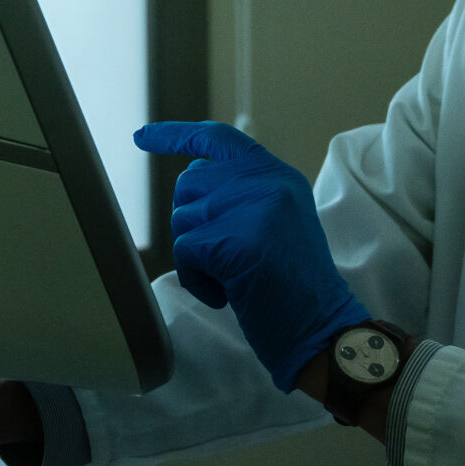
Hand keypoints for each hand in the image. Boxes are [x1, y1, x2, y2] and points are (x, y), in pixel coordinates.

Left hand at [134, 120, 371, 391]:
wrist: (322, 329)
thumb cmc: (294, 288)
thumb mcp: (276, 223)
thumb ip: (241, 195)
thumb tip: (191, 176)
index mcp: (278, 175)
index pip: (218, 139)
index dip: (175, 136)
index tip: (141, 137)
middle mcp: (267, 182)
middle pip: (189, 184)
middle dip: (194, 224)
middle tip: (228, 258)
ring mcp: (253, 207)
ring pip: (183, 219)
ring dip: (198, 257)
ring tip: (237, 277)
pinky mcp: (236, 239)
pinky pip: (184, 252)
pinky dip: (197, 280)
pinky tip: (228, 294)